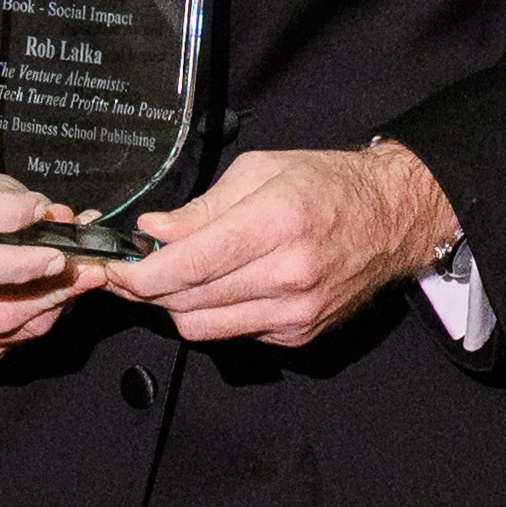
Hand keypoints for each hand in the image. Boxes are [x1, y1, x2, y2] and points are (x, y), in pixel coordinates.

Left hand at [103, 141, 456, 346]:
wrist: (391, 218)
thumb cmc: (324, 183)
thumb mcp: (259, 171)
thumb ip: (202, 208)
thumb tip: (152, 231)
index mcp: (275, 224)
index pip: (189, 265)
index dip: (141, 273)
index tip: (114, 267)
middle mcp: (287, 277)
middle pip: (188, 302)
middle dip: (146, 290)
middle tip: (127, 271)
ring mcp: (295, 313)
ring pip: (204, 327)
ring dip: (174, 306)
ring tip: (165, 279)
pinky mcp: (299, 336)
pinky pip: (234, 333)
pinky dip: (213, 313)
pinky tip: (215, 287)